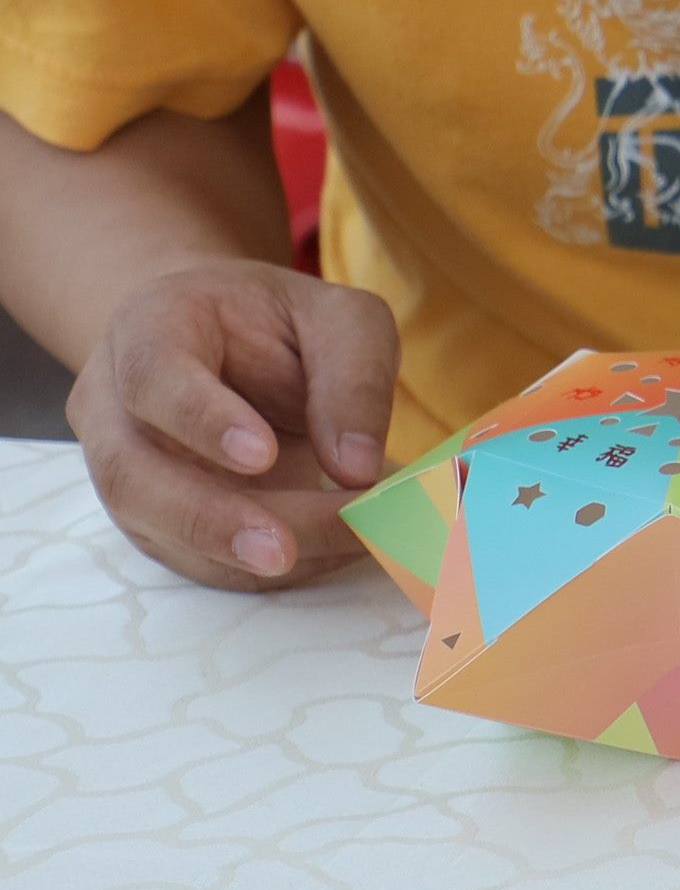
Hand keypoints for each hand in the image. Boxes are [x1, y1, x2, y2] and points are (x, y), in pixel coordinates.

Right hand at [64, 259, 400, 587]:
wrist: (234, 346)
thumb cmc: (286, 325)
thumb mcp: (342, 321)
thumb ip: (355, 379)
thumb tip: (356, 468)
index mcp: (151, 327)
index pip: (153, 377)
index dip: (201, 421)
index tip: (264, 455)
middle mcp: (114, 402)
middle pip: (132, 472)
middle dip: (209, 518)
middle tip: (284, 548)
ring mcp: (122, 465)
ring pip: (154, 525)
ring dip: (241, 554)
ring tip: (334, 549)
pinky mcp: (149, 516)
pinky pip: (187, 555)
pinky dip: (255, 568)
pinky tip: (326, 555)